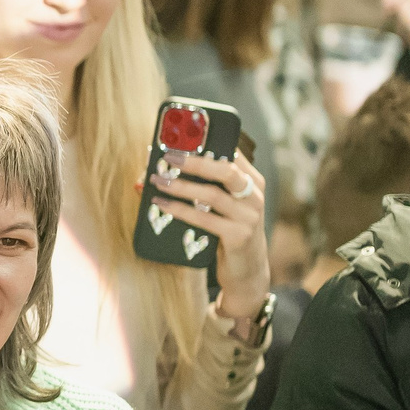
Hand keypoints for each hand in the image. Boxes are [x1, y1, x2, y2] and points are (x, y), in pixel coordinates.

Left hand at [142, 148, 271, 318]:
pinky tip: (162, 205)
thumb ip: (201, 187)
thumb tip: (155, 172)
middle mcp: (254, 195)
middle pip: (226, 169)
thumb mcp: (221, 207)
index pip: (232, 153)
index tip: (180, 136)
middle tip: (167, 157)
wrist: (247, 272)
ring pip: (212, 194)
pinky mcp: (239, 236)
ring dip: (180, 186)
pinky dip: (180, 210)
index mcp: (252, 181)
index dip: (207, 143)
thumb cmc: (228, 232)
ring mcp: (249, 216)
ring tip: (157, 181)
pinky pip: (205, 219)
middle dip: (194, 160)